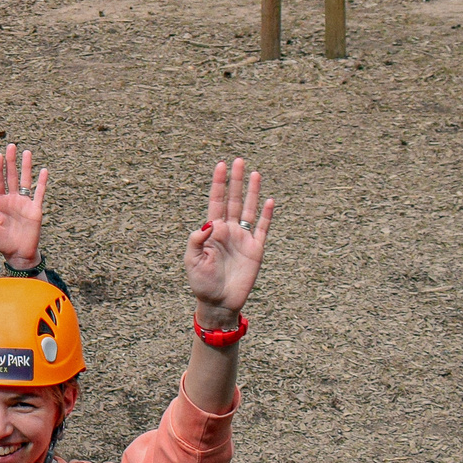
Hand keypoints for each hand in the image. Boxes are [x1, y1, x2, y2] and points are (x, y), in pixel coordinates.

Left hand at [0, 145, 48, 268]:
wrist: (17, 254)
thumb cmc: (1, 241)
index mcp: (0, 202)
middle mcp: (12, 199)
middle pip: (12, 176)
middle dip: (11, 161)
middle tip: (11, 146)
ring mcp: (24, 203)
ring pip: (26, 181)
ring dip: (26, 167)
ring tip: (26, 152)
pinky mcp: (35, 209)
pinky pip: (39, 193)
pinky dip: (41, 182)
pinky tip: (43, 171)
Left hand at [185, 160, 271, 324]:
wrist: (218, 302)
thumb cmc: (201, 282)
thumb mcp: (192, 260)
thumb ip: (197, 240)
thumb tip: (208, 224)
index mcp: (212, 230)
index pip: (216, 201)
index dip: (218, 184)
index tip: (220, 165)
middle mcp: (228, 230)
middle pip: (234, 200)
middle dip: (235, 181)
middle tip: (238, 160)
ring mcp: (243, 238)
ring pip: (250, 210)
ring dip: (252, 192)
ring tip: (255, 173)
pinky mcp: (256, 250)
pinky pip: (262, 229)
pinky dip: (267, 215)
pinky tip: (269, 201)